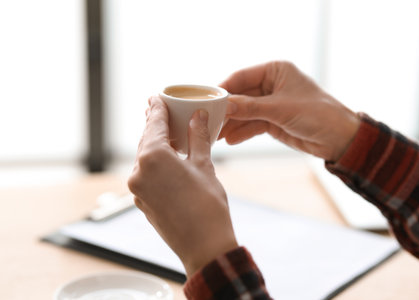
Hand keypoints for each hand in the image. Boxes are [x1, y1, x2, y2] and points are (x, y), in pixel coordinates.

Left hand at [128, 96, 237, 276]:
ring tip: (170, 136)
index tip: (157, 98)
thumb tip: (198, 117)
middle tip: (164, 112)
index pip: (154, 124)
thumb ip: (198, 138)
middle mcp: (138, 172)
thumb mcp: (204, 166)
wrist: (204, 247)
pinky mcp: (141, 202)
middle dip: (156, 126)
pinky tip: (169, 161)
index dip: (157, 109)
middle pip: (146, 140)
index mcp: (153, 158)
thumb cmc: (207, 206)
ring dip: (156, 145)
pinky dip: (155, 164)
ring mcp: (137, 189)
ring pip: (144, 158)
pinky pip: (145, 174)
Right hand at [219, 61, 359, 161]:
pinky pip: (253, 124)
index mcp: (275, 71)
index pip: (242, 77)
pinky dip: (243, 132)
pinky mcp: (274, 121)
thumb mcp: (280, 109)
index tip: (208, 100)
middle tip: (209, 121)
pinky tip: (230, 140)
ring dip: (232, 124)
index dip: (224, 89)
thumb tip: (224, 106)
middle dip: (226, 110)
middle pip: (241, 96)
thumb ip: (250, 108)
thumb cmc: (317, 113)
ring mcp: (271, 104)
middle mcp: (272, 85)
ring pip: (245, 112)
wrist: (340, 138)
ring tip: (216, 135)